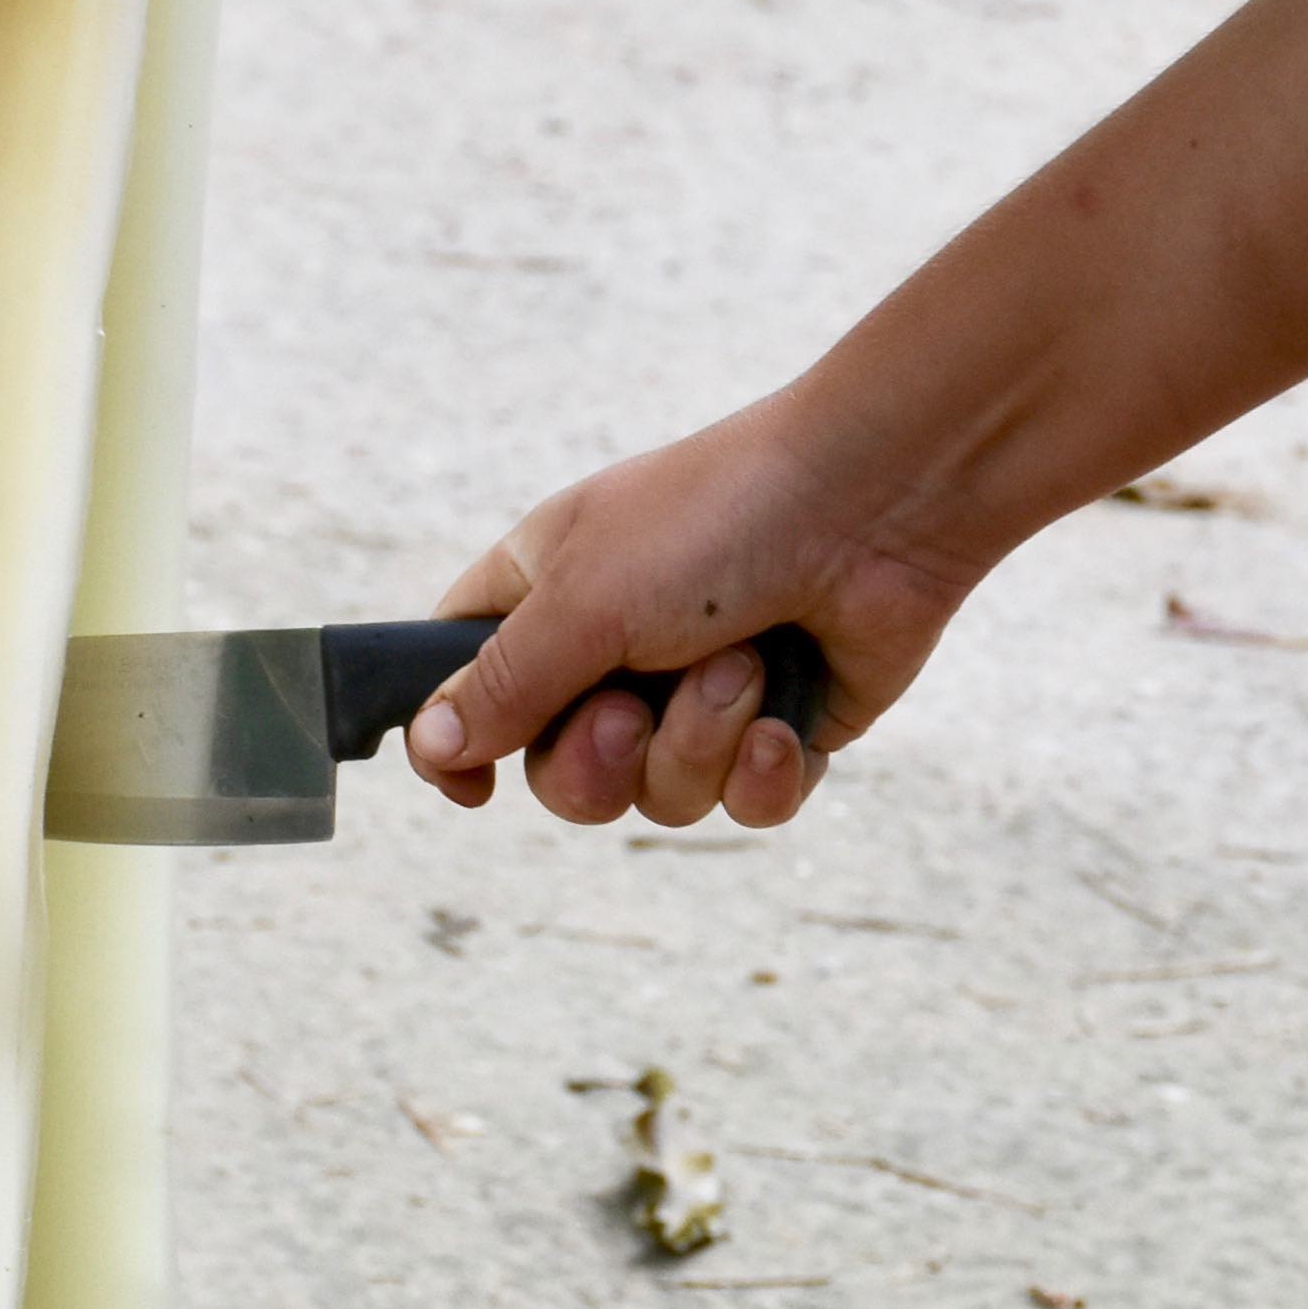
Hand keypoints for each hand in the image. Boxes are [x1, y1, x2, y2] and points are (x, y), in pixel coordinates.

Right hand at [404, 387, 981, 826]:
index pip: (464, 687)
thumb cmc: (717, 519)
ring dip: (697, 743)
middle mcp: (615, 651)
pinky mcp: (780, 731)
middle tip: (628, 709)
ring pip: (660, 798)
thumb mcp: (582, 597)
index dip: (458, 746)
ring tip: (741, 666)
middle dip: (599, 761)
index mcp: (545, 596)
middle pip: (563, 777)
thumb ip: (502, 685)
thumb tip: (427, 750)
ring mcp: (699, 696)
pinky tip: (785, 718)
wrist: (880, 502)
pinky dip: (764, 771)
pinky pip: (745, 805)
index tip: (473, 789)